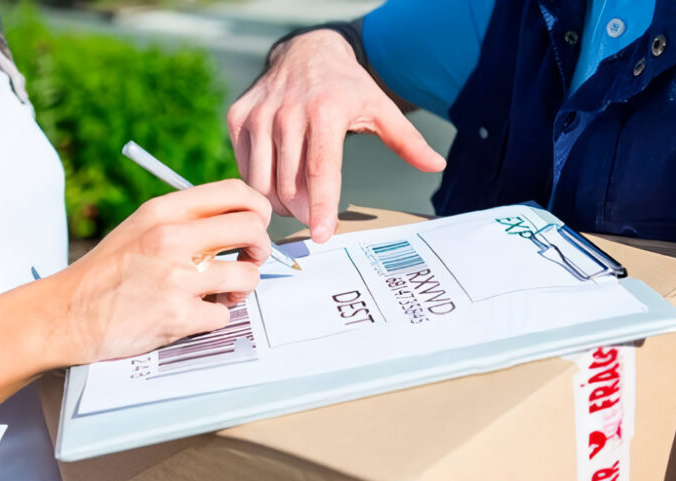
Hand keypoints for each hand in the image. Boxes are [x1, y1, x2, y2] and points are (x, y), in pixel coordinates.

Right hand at [48, 179, 272, 363]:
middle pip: (252, 229)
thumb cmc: (109, 272)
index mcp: (165, 211)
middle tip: (250, 259)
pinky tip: (193, 313)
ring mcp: (176, 278)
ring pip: (247, 276)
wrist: (69, 313)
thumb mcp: (142, 226)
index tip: (257, 224)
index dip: (258, 208)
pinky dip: (214, 317)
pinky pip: (225, 314)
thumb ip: (186, 218)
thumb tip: (239, 218)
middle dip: (261, 248)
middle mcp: (172, 238)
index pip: (235, 192)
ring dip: (241, 288)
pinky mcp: (178, 316)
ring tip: (220, 292)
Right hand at [227, 29, 445, 242]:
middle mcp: (287, 112)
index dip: (321, 208)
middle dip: (304, 212)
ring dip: (279, 205)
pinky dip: (259, 185)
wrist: (305, 51)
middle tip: (315, 218)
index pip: (320, 171)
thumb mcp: (379, 107)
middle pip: (290, 185)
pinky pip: (245, 168)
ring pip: (262, 182)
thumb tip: (436, 164)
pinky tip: (275, 183)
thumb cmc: (345, 86)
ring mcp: (259, 115)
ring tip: (295, 204)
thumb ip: (407, 140)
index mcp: (325, 111)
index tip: (323, 235)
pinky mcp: (239, 117)